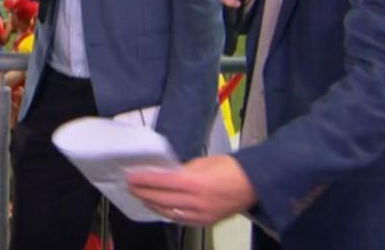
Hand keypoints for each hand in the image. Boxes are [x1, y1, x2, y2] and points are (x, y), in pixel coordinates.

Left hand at [125, 155, 257, 226]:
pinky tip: (159, 207)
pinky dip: (166, 213)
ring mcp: (200, 214)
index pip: (161, 181)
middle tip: (130, 186)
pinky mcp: (205, 222)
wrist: (254, 184)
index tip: (130, 177)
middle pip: (161, 199)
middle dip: (143, 193)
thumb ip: (182, 170)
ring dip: (152, 204)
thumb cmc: (230, 168)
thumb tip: (165, 174)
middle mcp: (196, 201)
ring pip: (168, 212)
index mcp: (195, 182)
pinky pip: (179, 219)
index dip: (144, 180)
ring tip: (141, 197)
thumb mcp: (203, 162)